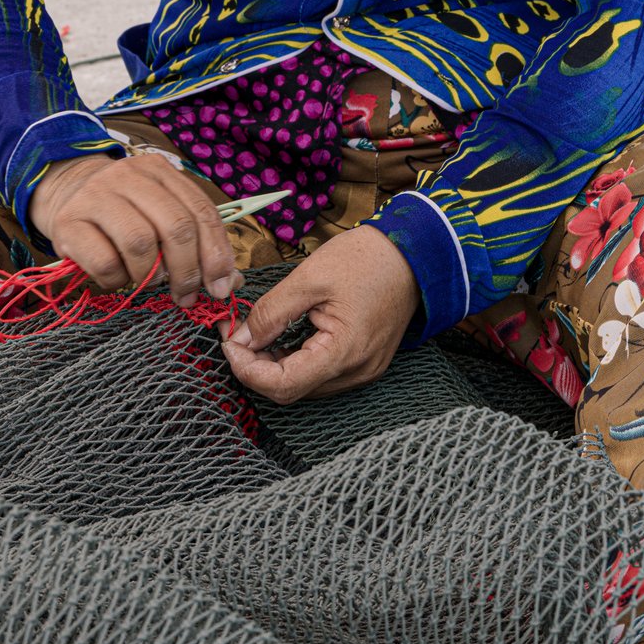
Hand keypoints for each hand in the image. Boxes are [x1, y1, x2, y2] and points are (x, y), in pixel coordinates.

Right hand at [28, 152, 237, 305]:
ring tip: (148, 282)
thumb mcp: (159, 216)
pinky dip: (118, 280)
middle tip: (185, 296)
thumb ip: (195, 242)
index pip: (201, 211)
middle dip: (188, 270)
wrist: (63, 194)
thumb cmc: (122, 213)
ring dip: (151, 276)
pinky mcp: (69, 222)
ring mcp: (96, 196)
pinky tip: (117, 277)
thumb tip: (231, 282)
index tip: (220, 287)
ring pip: (140, 243)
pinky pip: (106, 262)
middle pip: (176, 226)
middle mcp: (129, 176)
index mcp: (159, 171)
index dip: (217, 254)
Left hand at [224, 226, 417, 403]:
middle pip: (292, 390)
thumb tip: (241, 337)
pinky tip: (282, 340)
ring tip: (256, 335)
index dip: (248, 370)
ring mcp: (364, 370)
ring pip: (304, 385)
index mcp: (345, 351)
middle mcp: (356, 371)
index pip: (283, 384)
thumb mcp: (309, 277)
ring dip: (274, 367)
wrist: (414, 253)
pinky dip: (295, 362)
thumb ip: (271, 312)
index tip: (229, 343)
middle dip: (256, 368)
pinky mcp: (364, 363)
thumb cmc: (368, 259)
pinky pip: (320, 375)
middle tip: (235, 335)